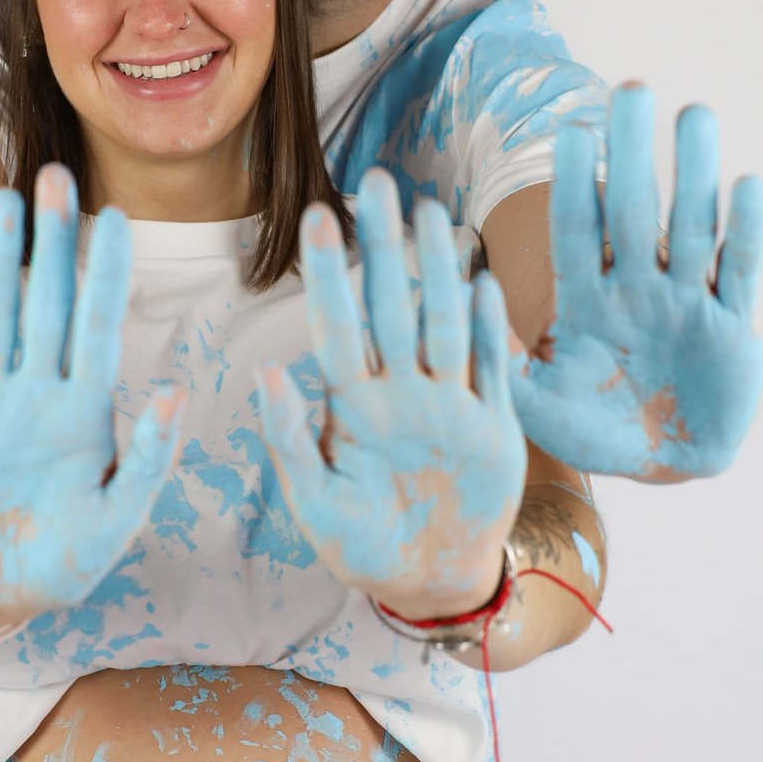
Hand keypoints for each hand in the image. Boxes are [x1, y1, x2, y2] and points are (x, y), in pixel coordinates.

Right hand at [0, 164, 184, 630]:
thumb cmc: (62, 562)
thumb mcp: (118, 519)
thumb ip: (147, 458)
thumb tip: (176, 392)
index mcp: (86, 414)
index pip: (99, 328)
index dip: (106, 274)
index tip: (115, 217)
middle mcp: (37, 396)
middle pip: (47, 304)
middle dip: (51, 242)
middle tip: (54, 175)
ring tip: (2, 200)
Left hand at [256, 169, 526, 617]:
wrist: (427, 580)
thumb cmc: (359, 544)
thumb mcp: (314, 502)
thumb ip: (292, 440)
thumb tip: (268, 375)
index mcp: (354, 409)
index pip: (339, 327)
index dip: (332, 274)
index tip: (321, 219)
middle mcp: (402, 395)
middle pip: (393, 307)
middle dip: (385, 246)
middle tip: (376, 181)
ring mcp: (450, 408)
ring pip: (443, 324)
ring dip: (436, 270)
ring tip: (428, 213)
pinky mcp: (494, 429)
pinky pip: (493, 371)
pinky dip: (489, 329)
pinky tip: (482, 281)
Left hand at [509, 84, 762, 479]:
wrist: (663, 465)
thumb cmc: (593, 431)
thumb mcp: (538, 406)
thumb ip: (500, 365)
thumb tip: (454, 308)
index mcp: (588, 300)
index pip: (577, 231)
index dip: (574, 184)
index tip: (569, 132)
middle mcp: (637, 288)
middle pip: (634, 210)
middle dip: (633, 153)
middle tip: (631, 90)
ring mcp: (687, 301)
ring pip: (692, 226)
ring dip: (694, 171)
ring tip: (695, 112)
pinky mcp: (733, 326)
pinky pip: (740, 272)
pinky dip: (745, 231)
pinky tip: (748, 184)